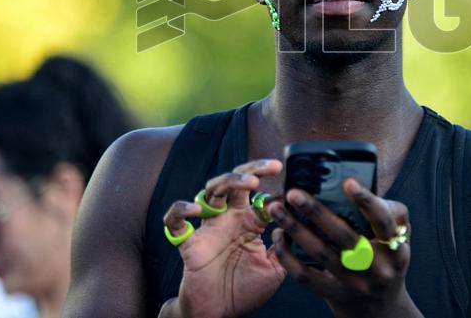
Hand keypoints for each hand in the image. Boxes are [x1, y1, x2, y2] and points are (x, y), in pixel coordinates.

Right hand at [163, 159, 285, 317]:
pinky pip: (175, 221)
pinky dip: (180, 210)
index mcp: (249, 222)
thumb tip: (293, 223)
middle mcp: (229, 218)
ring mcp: (209, 227)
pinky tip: (196, 210)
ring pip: (212, 190)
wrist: (217, 313)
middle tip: (274, 167)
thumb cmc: (244, 289)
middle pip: (237, 181)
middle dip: (254, 169)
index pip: (261, 194)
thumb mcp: (275, 269)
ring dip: (229, 181)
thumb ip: (285, 247)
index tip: (295, 189)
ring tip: (249, 182)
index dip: (277, 189)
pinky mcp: (189, 242)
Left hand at [268, 177, 420, 317]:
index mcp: (396, 249)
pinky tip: (278, 238)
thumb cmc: (386, 261)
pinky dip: (289, 257)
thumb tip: (358, 186)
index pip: (383, 222)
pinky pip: (307, 277)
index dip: (366, 201)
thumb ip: (387, 214)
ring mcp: (355, 284)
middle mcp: (378, 268)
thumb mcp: (398, 240)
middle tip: (294, 193)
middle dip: (317, 212)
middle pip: (345, 237)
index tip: (347, 182)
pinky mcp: (335, 295)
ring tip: (278, 210)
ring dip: (296, 229)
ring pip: (322, 254)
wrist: (381, 309)